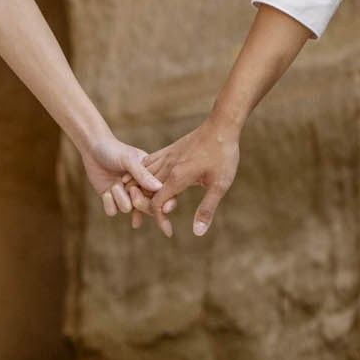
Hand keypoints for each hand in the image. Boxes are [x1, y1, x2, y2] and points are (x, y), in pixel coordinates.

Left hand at [77, 133, 161, 219]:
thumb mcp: (129, 159)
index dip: (161, 202)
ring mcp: (125, 195)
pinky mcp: (111, 200)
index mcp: (150, 177)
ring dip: (119, 197)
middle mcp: (139, 188)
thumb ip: (143, 174)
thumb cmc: (114, 150)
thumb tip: (159, 188)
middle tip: (131, 190)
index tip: (160, 207)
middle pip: (146, 208)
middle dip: (138, 202)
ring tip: (114, 185)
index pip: (160, 195)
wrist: (93, 148)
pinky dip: (108, 202)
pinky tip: (106, 192)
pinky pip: (112, 211)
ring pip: (127, 209)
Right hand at [142, 119, 239, 238]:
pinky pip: (147, 162)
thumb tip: (198, 233)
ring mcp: (166, 156)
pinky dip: (140, 174)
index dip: (158, 220)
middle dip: (140, 208)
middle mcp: (167, 167)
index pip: (156, 204)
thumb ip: (206, 209)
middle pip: (143, 191)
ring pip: (142, 175)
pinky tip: (141, 180)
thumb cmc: (223, 156)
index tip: (167, 231)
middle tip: (139, 222)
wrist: (221, 126)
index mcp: (177, 177)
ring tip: (136, 204)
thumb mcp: (219, 185)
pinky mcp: (169, 149)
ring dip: (136, 191)